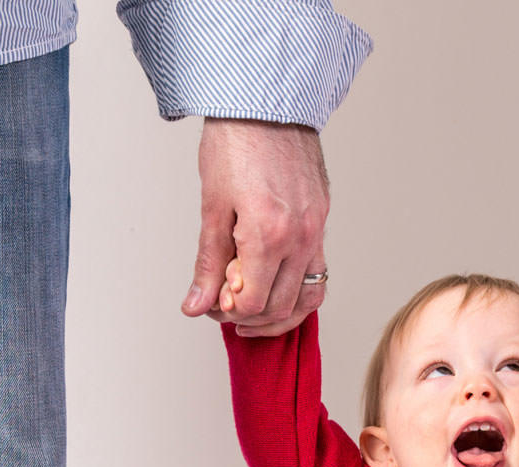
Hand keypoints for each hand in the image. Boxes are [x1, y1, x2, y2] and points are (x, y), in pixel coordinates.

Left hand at [182, 118, 330, 336]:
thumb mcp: (212, 206)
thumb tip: (197, 303)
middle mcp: (300, 238)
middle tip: (223, 304)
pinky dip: (299, 294)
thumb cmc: (236, 140)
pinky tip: (278, 291)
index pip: (250, 301)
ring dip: (278, 315)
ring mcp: (316, 231)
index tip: (210, 300)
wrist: (266, 99)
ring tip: (252, 312)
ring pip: (307, 300)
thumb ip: (207, 262)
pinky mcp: (322, 221)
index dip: (225, 309)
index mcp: (268, 234)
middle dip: (248, 315)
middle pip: (279, 307)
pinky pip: (319, 275)